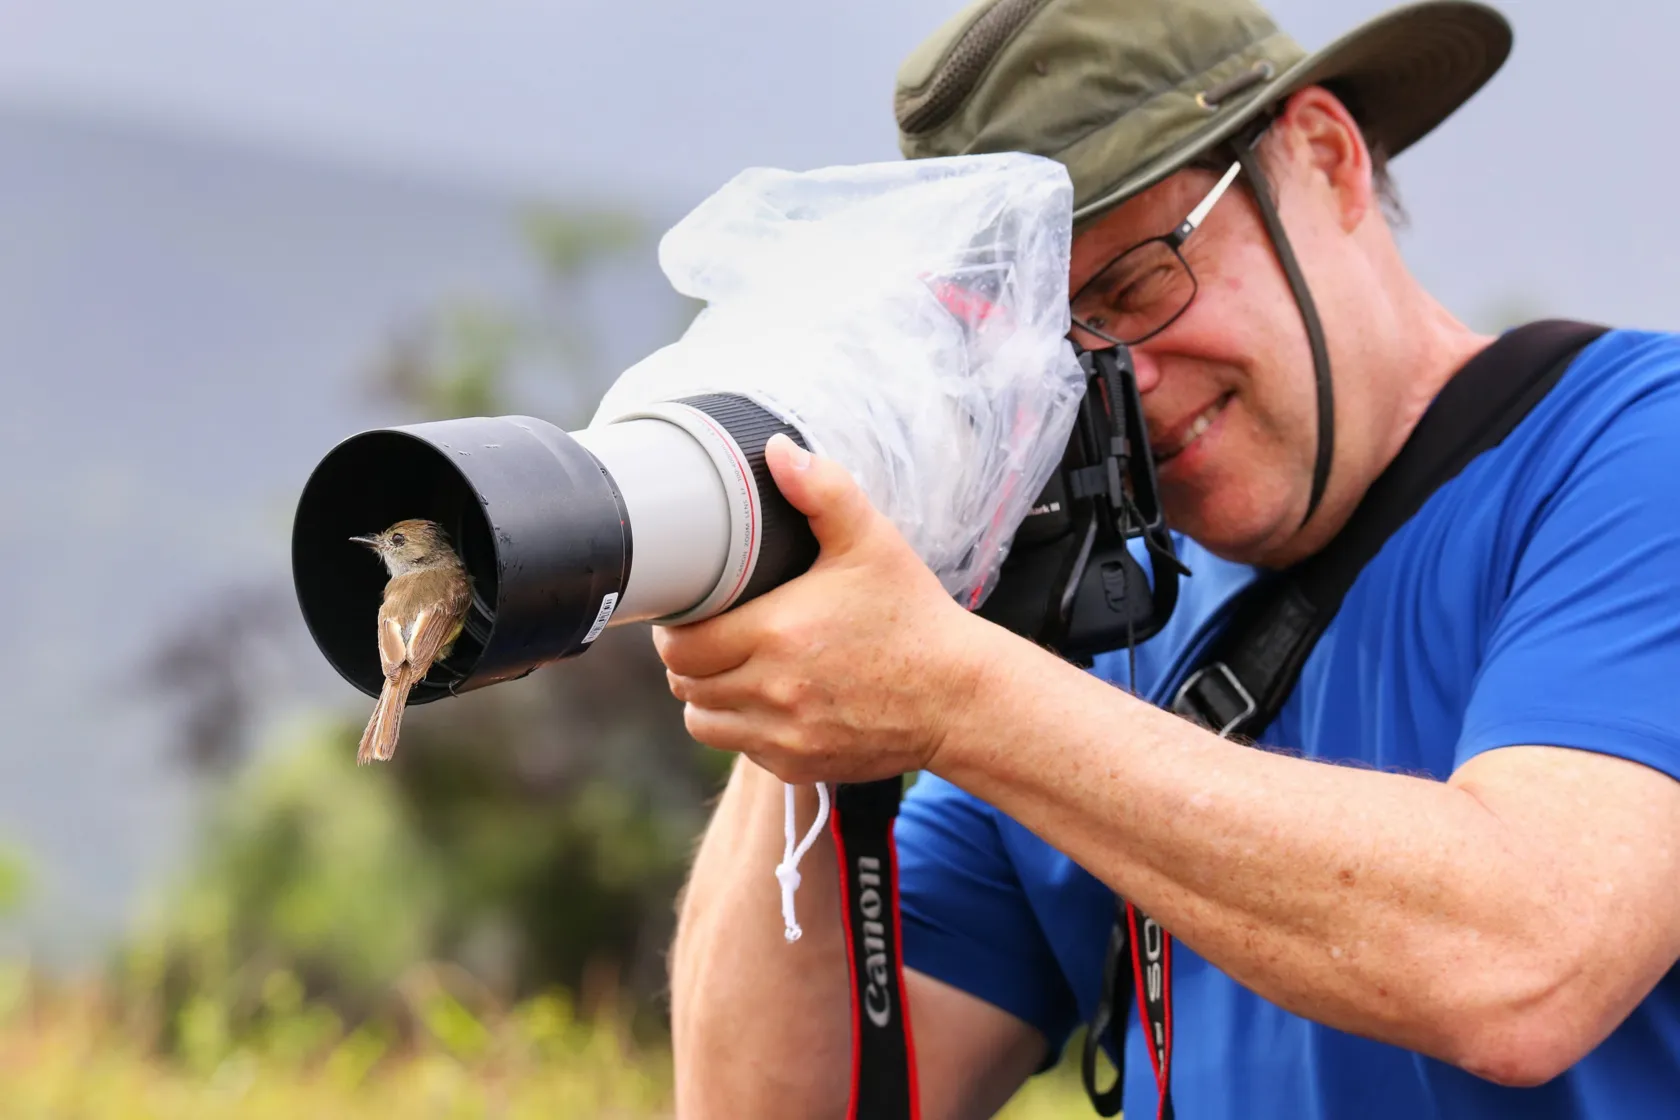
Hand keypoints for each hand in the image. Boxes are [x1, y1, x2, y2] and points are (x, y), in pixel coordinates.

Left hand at [653, 434, 988, 784]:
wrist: (958, 696)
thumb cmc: (912, 615)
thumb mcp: (871, 542)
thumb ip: (822, 491)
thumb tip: (778, 450)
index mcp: (777, 633)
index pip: (682, 643)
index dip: (676, 627)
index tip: (693, 612)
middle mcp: (773, 690)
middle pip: (685, 682)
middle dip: (689, 658)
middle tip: (710, 636)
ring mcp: (784, 735)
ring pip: (703, 721)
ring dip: (707, 696)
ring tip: (729, 670)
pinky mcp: (798, 764)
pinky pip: (741, 749)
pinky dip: (743, 728)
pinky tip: (768, 700)